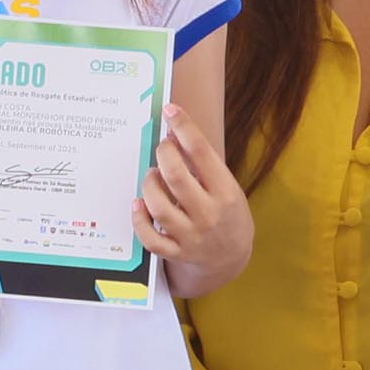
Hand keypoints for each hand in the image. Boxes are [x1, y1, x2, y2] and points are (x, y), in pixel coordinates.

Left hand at [137, 118, 251, 291]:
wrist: (231, 258)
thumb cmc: (226, 213)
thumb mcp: (227, 187)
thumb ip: (204, 165)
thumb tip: (176, 132)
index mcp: (226, 193)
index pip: (202, 153)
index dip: (184, 127)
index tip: (171, 111)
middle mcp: (209, 214)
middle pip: (176, 177)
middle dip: (164, 154)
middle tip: (162, 148)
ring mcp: (192, 236)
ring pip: (159, 207)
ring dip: (149, 184)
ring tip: (152, 175)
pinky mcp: (176, 253)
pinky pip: (150, 238)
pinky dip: (139, 220)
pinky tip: (138, 204)